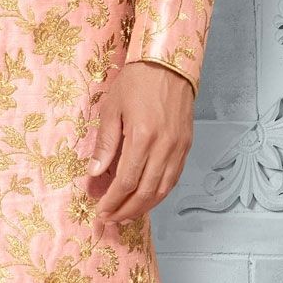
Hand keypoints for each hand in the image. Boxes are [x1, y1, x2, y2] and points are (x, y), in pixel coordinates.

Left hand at [85, 60, 194, 221]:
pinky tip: (147, 198)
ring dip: (144, 207)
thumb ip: (105, 143)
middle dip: (126, 210)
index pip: (126, 181)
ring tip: (127, 215)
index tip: (100, 212)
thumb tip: (95, 173)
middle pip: (146, 192)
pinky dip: (160, 193)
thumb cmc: (136, 81)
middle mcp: (164, 146)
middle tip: (111, 219)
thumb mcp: (111, 108)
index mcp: (143, 137)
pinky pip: (174, 178)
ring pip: (163, 189)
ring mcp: (179, 147)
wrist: (168, 62)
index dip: (112, 201)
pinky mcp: (187, 145)